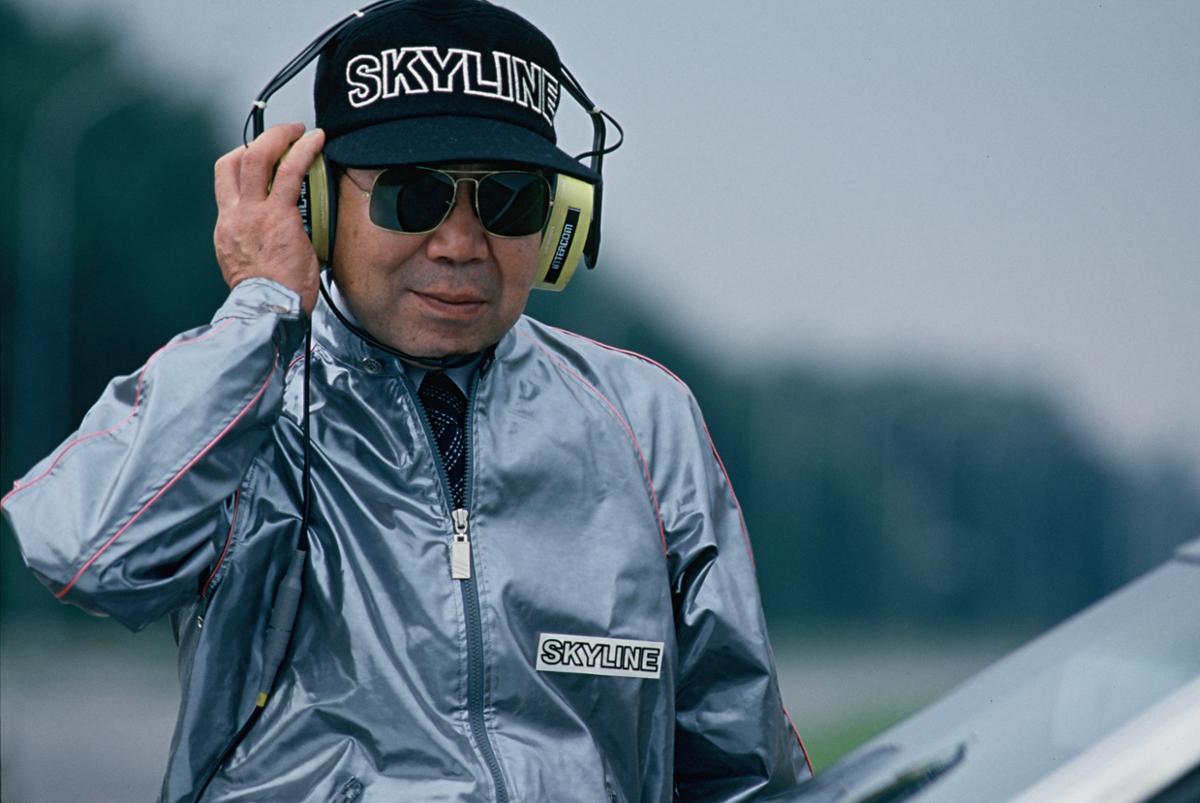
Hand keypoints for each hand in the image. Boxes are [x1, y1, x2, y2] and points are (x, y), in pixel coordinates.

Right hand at [213, 123, 325, 314]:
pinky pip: (290, 172)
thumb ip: (256, 244)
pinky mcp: (278, 215)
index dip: (240, 160)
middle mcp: (235, 215)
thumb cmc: (268, 298)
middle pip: (235, 161)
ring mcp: (255, 213)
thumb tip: (277, 239)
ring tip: (301, 131)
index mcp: (228, 227)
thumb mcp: (250, 265)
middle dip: (260, 141)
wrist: (267, 310)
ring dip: (280, 137)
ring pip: (258, 157)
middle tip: (283, 134)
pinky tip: (317, 141)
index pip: (225, 180)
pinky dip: (303, 151)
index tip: (260, 155)